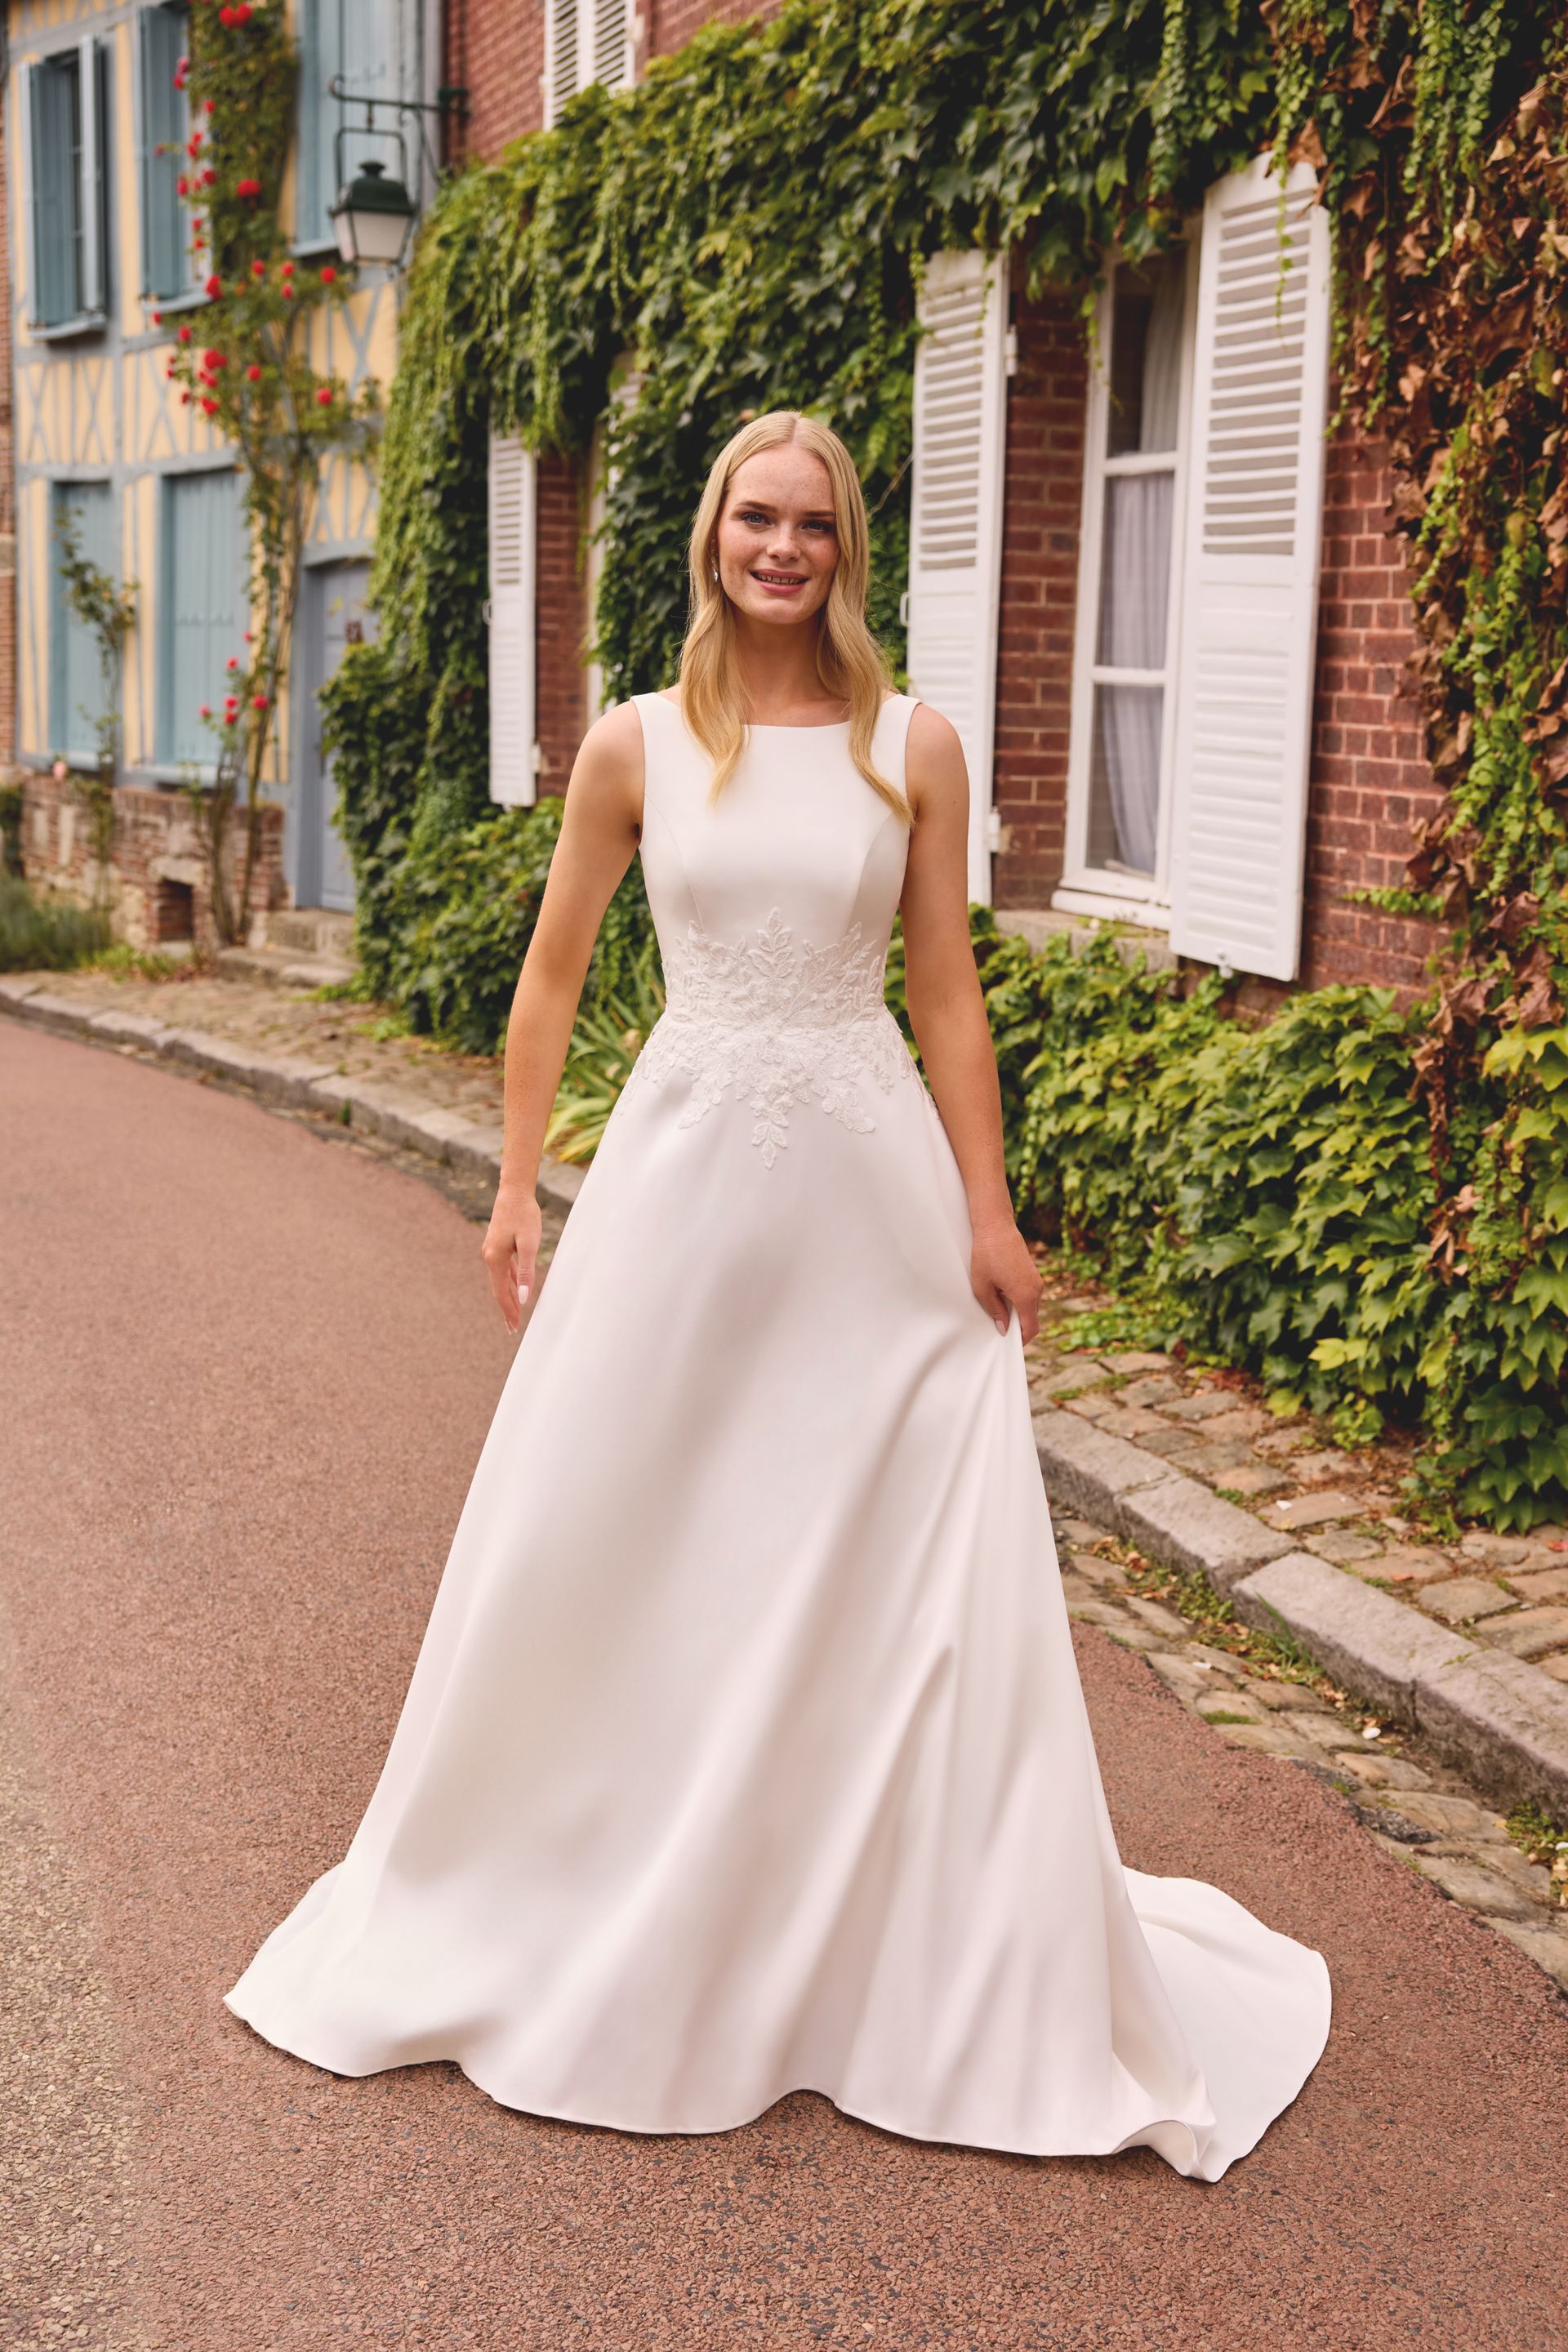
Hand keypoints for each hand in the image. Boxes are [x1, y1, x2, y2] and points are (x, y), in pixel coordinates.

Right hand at [482, 1180, 542, 1333]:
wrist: (514, 1192)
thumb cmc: (525, 1216)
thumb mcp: (529, 1244)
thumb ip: (526, 1271)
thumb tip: (523, 1298)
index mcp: (495, 1259)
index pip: (501, 1293)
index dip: (508, 1311)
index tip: (513, 1328)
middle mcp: (489, 1257)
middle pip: (498, 1289)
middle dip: (506, 1309)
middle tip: (512, 1328)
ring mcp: (491, 1250)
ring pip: (500, 1280)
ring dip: (508, 1296)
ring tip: (515, 1312)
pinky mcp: (497, 1244)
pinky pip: (503, 1269)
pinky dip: (509, 1281)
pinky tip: (515, 1287)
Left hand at [970, 1218, 1042, 1341]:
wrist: (995, 1226)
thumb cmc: (986, 1255)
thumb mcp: (983, 1288)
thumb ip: (995, 1311)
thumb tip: (1003, 1327)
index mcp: (1026, 1295)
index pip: (1031, 1328)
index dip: (1021, 1340)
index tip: (1009, 1344)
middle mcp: (1037, 1289)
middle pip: (1032, 1318)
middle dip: (1018, 1326)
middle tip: (999, 1327)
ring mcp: (1037, 1280)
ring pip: (1031, 1305)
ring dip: (1018, 1311)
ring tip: (997, 1308)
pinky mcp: (1033, 1272)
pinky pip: (1029, 1294)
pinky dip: (1019, 1300)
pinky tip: (1001, 1293)